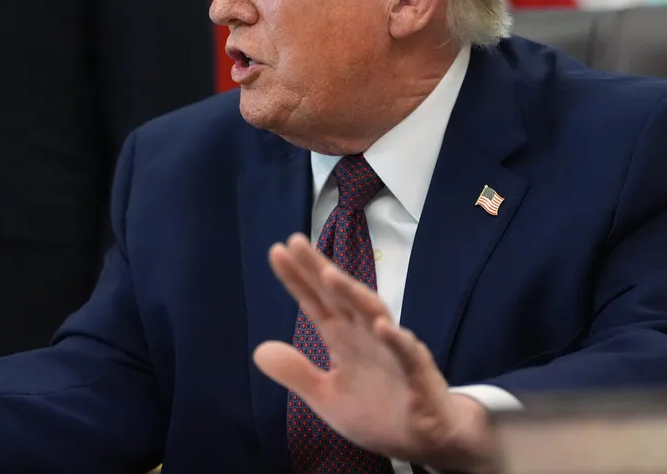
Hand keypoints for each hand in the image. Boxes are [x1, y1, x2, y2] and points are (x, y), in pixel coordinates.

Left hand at [253, 234, 497, 473]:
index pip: (316, 302)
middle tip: (295, 242)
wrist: (425, 441)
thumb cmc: (378, 412)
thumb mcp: (326, 396)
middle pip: (340, 296)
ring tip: (328, 274)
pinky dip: (395, 339)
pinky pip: (406, 353)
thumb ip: (297, 372)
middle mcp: (367, 335)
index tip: (276, 251)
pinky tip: (380, 325)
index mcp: (344, 339)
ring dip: (351, 293)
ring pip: (372, 313)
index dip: (297, 278)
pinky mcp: (417, 374)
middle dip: (318, 269)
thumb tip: (259, 350)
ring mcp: (393, 350)